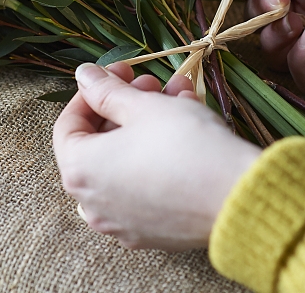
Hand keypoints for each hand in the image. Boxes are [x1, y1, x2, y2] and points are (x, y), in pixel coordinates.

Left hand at [52, 62, 260, 250]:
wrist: (236, 196)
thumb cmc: (185, 145)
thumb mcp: (143, 106)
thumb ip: (106, 90)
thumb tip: (83, 75)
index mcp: (81, 171)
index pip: (68, 124)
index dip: (93, 91)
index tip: (119, 72)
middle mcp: (92, 203)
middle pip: (100, 143)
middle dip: (127, 106)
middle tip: (152, 84)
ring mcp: (121, 222)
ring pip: (126, 162)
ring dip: (147, 126)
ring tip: (180, 98)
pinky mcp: (150, 233)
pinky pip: (144, 187)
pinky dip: (157, 158)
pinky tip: (187, 130)